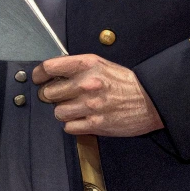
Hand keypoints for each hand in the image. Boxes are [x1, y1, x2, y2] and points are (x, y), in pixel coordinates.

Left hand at [33, 54, 163, 136]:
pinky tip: (82, 118)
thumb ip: (76, 67)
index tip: (39, 78)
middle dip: (51, 95)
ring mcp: (90, 105)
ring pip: (57, 112)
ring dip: (63, 111)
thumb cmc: (124, 82)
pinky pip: (68, 127)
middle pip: (48, 92)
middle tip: (59, 96)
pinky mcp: (95, 125)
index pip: (49, 68)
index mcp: (87, 64)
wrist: (150, 100)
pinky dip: (72, 124)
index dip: (39, 74)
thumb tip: (51, 73)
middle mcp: (86, 83)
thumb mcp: (100, 64)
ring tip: (75, 108)